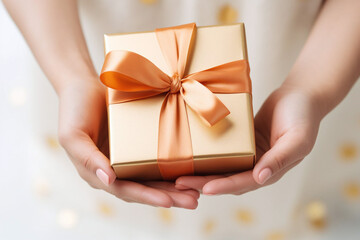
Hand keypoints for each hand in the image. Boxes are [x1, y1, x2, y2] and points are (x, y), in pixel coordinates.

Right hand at [58, 78, 198, 208]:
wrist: (84, 87)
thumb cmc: (74, 110)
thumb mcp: (73, 136)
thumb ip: (88, 159)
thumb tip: (109, 180)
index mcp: (98, 173)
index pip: (124, 190)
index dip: (147, 196)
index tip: (169, 201)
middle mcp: (114, 170)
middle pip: (143, 188)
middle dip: (168, 196)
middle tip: (193, 201)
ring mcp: (127, 158)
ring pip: (152, 177)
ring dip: (174, 187)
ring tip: (196, 193)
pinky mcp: (137, 145)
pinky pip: (155, 159)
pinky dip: (171, 167)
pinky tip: (189, 170)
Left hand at [175, 85, 322, 194]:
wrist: (299, 96)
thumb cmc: (302, 116)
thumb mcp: (297, 138)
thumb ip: (280, 159)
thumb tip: (261, 178)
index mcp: (272, 170)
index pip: (245, 182)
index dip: (225, 186)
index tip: (205, 188)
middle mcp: (257, 166)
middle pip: (228, 179)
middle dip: (205, 183)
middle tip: (181, 183)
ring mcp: (248, 155)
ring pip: (222, 168)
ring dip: (202, 172)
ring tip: (179, 174)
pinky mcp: (241, 143)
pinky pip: (222, 152)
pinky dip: (208, 156)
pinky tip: (190, 154)